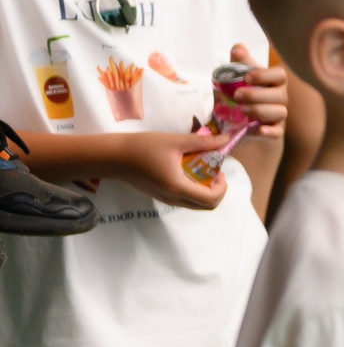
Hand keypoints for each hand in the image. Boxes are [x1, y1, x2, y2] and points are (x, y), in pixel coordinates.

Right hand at [110, 132, 229, 209]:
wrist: (114, 156)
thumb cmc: (143, 147)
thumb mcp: (176, 141)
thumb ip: (203, 142)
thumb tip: (226, 140)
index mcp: (178, 187)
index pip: (210, 199)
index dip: (222, 187)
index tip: (220, 170)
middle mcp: (172, 198)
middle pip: (206, 206)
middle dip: (217, 190)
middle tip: (215, 172)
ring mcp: (165, 199)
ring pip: (195, 204)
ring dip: (206, 191)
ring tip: (203, 170)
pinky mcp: (159, 196)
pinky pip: (184, 200)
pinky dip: (194, 190)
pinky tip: (189, 171)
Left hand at [229, 44, 289, 137]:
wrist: (241, 122)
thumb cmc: (243, 94)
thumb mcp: (238, 78)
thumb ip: (239, 63)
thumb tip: (238, 48)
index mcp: (274, 82)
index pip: (280, 75)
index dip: (265, 75)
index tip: (247, 77)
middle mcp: (281, 98)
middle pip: (280, 95)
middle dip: (257, 95)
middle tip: (236, 95)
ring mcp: (279, 115)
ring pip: (280, 112)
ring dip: (260, 110)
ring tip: (242, 110)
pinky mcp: (275, 131)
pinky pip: (278, 132)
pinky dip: (270, 131)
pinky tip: (258, 130)